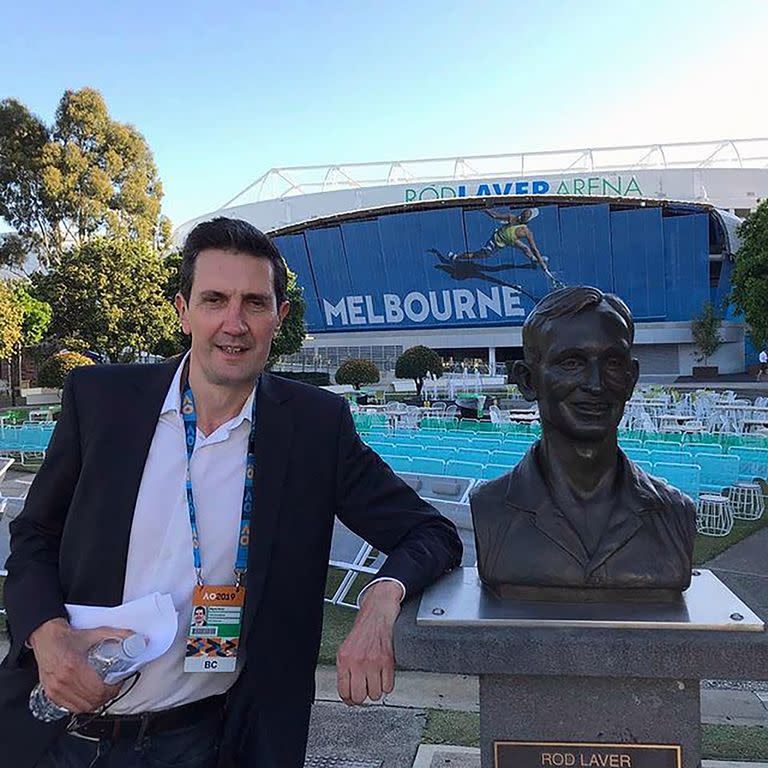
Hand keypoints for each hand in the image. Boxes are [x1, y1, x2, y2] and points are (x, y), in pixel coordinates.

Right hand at [29, 618, 133, 713]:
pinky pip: (70, 708)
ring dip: (96, 702)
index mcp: (74, 666)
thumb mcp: (97, 633)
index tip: (117, 682)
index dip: (112, 689)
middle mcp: (63, 680)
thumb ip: (120, 636)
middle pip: (92, 701)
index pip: (98, 690)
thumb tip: (140, 640)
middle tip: (113, 687)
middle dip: (107, 696)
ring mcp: (55, 689)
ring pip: (82, 707)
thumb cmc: (71, 636)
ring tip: (103, 692)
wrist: (47, 638)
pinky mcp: (50, 694)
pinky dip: (83, 705)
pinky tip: (89, 695)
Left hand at [336, 581, 401, 704]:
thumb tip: (347, 691)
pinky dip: (388, 684)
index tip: (353, 699)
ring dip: (377, 689)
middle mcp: (357, 661)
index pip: (343, 691)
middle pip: (360, 697)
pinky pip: (389, 687)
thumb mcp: (347, 647)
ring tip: (376, 679)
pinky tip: (384, 674)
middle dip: (363, 696)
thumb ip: (346, 668)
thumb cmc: (364, 629)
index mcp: (344, 659)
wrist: (379, 611)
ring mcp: (373, 661)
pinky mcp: (388, 661)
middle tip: (365, 689)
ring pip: (376, 694)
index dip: (349, 699)